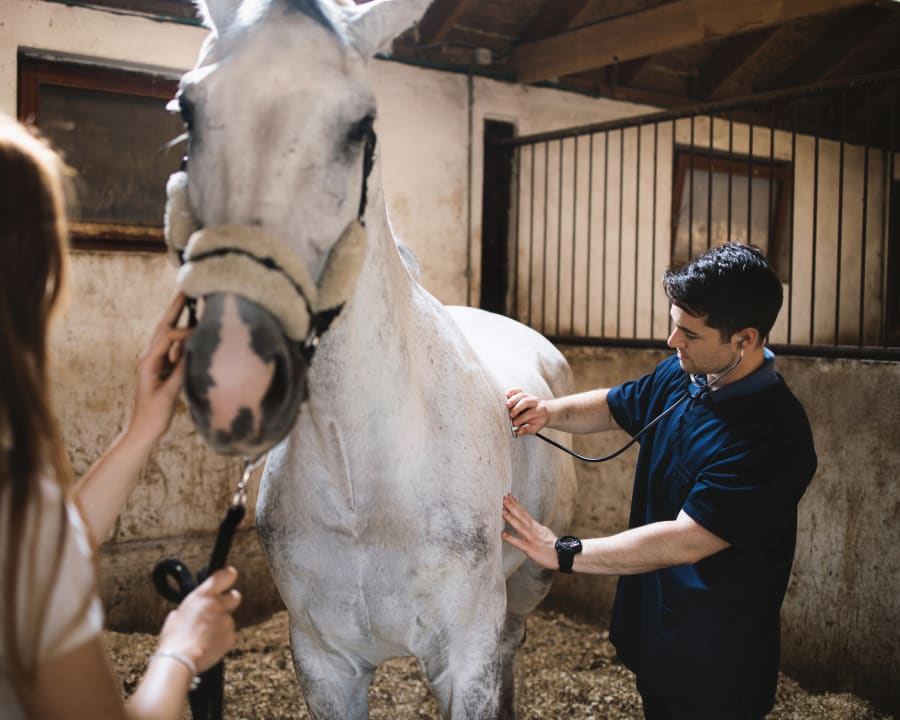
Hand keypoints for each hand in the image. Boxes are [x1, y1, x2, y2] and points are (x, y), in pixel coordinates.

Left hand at [125, 294, 192, 448]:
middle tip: (186, 291)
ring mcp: (154, 363)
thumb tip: (194, 349)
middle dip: (176, 309)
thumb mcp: (168, 393)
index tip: (200, 334)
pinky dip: (182, 339)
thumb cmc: (154, 415)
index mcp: (148, 362)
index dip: (184, 333)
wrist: (143, 430)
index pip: (167, 337)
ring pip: (167, 337)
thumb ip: (181, 371)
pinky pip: (172, 349)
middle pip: (164, 328)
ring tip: (191, 303)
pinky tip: (193, 333)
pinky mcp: (161, 370)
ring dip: (179, 320)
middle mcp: (149, 358)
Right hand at [157, 566, 240, 673]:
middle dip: (228, 602)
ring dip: (221, 625)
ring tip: (205, 636)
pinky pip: (229, 635)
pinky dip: (222, 639)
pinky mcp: (230, 637)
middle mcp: (218, 605)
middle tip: (217, 610)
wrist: (180, 660)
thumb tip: (190, 611)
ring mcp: (226, 621)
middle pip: (235, 596)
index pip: (226, 575)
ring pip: (229, 619)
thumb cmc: (174, 639)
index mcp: (203, 595)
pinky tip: (209, 645)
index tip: (228, 577)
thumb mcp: (176, 615)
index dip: (228, 576)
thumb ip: (190, 608)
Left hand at [501, 494, 557, 570]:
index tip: (509, 496)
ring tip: (503, 511)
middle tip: (504, 498)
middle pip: (522, 516)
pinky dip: (511, 539)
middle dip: (512, 507)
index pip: (524, 513)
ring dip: (511, 519)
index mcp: (536, 527)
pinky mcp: (531, 549)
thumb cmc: (552, 546)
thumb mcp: (543, 532)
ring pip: (520, 527)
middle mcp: (533, 530)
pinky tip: (503, 534)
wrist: (562, 555)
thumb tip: (528, 522)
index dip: (516, 504)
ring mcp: (532, 539)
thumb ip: (534, 527)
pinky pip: (520, 543)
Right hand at [506, 388, 548, 436]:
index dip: (521, 419)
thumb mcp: (535, 428)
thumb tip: (517, 431)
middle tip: (510, 415)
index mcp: (539, 410)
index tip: (514, 424)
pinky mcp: (524, 393)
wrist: (545, 412)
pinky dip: (512, 391)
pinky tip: (507, 395)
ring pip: (521, 395)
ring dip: (513, 400)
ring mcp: (529, 396)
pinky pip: (518, 390)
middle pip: (526, 402)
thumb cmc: (538, 421)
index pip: (529, 414)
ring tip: (507, 406)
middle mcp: (535, 402)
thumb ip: (527, 430)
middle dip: (517, 408)